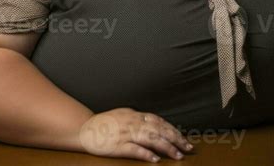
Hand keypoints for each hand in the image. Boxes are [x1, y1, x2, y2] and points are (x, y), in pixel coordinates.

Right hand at [78, 107, 193, 162]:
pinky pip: (134, 150)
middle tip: (188, 147)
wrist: (85, 129)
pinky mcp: (118, 146)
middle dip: (175, 138)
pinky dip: (145, 154)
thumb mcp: (124, 114)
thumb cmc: (104, 123)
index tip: (184, 138)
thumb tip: (153, 122)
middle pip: (158, 129)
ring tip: (177, 155)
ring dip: (166, 147)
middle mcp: (132, 123)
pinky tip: (155, 159)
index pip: (159, 121)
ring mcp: (125, 134)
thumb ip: (138, 118)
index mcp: (134, 115)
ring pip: (150, 138)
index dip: (173, 129)